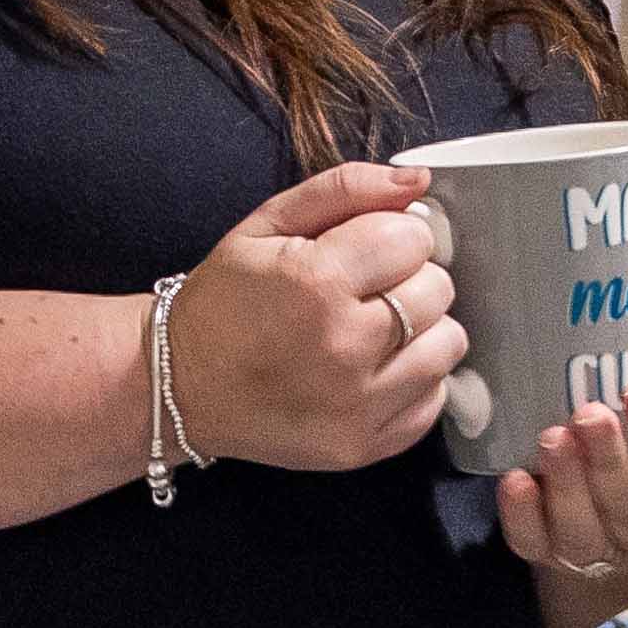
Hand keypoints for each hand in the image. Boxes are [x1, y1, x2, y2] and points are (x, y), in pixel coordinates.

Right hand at [170, 162, 464, 472]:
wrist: (180, 388)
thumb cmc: (223, 301)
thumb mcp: (266, 225)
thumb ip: (344, 189)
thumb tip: (418, 181)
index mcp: (315, 282)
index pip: (414, 240)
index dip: (393, 236)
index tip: (365, 249)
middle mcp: (343, 347)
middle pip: (437, 290)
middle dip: (408, 278)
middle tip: (365, 289)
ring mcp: (356, 405)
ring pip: (447, 344)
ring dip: (421, 329)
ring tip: (375, 329)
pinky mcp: (363, 446)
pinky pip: (433, 399)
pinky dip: (414, 379)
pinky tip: (374, 369)